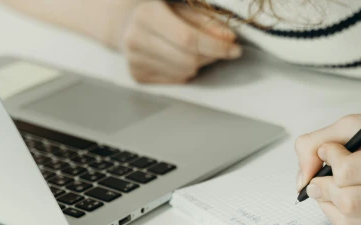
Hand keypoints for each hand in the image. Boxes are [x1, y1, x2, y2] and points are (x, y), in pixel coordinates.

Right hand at [118, 1, 241, 83]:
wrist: (125, 23)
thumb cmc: (159, 11)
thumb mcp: (181, 7)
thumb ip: (206, 21)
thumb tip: (229, 38)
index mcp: (147, 15)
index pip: (188, 39)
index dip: (216, 46)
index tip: (235, 48)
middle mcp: (136, 40)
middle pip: (188, 60)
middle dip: (211, 56)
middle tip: (221, 49)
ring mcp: (135, 62)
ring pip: (184, 73)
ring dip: (199, 64)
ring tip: (194, 50)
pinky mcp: (138, 77)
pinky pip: (176, 80)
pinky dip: (185, 71)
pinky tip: (178, 58)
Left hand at [294, 106, 360, 224]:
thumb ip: (324, 140)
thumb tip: (302, 176)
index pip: (347, 173)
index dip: (328, 161)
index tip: (329, 151)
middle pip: (346, 202)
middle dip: (322, 188)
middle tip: (319, 176)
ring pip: (349, 223)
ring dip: (328, 204)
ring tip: (330, 187)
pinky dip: (346, 214)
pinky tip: (352, 196)